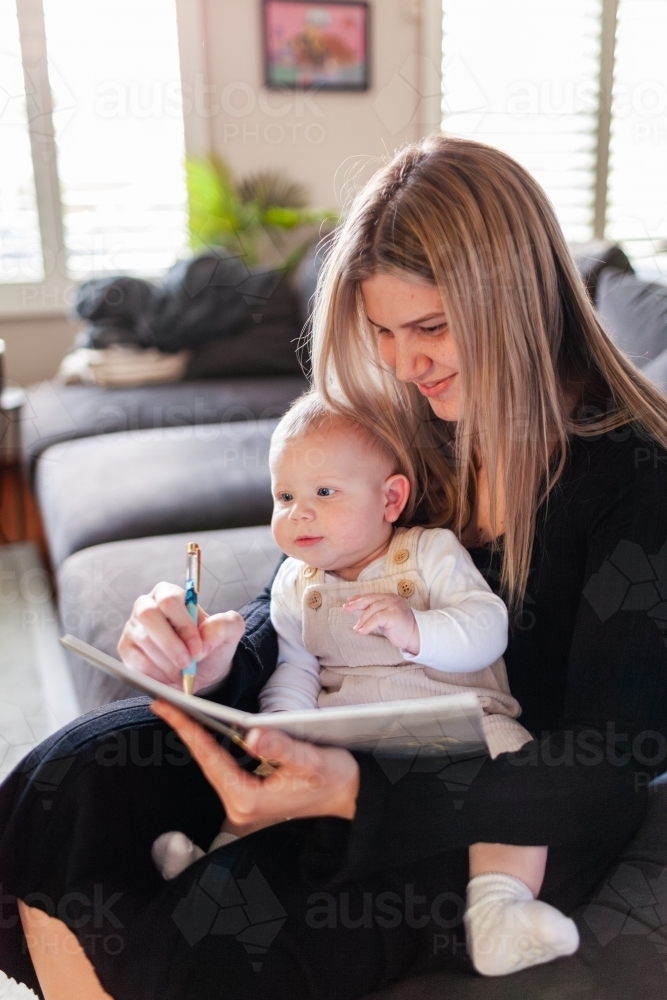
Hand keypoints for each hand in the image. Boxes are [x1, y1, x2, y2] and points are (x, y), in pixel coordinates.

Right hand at [118, 582, 244, 692]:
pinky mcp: (126, 649)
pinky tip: (169, 675)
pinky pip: (135, 661)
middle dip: (171, 644)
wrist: (199, 671)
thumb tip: (205, 634)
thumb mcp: (228, 633)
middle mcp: (147, 606)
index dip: (184, 625)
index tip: (198, 648)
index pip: (170, 600)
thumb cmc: (209, 646)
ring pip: (144, 641)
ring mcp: (133, 627)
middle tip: (187, 663)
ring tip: (182, 671)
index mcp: (170, 594)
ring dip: (167, 662)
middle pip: (149, 615)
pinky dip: (156, 673)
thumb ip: (225, 625)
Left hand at [151, 701, 359, 837]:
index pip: (211, 759)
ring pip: (213, 765)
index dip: (187, 730)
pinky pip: (224, 767)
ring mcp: (244, 802)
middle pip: (206, 762)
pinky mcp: (250, 795)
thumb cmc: (334, 780)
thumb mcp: (311, 761)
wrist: (351, 797)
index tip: (166, 709)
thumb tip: (253, 735)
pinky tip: (205, 729)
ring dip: (197, 738)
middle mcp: (240, 805)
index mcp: (249, 799)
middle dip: (186, 731)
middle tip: (163, 703)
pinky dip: (213, 746)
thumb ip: (282, 748)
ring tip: (178, 712)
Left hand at [343, 592, 419, 654]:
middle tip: (346, 609)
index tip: (348, 602)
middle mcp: (391, 599)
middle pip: (370, 599)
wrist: (415, 636)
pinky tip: (362, 631)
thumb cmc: (399, 628)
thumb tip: (358, 611)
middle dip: (356, 604)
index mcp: (389, 597)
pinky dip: (368, 625)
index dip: (358, 598)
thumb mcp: (385, 617)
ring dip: (362, 619)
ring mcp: (394, 606)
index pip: (371, 596)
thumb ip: (375, 612)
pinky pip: (377, 618)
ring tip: (356, 628)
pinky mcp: (394, 615)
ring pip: (372, 609)